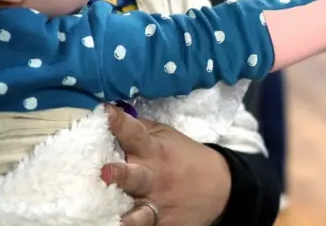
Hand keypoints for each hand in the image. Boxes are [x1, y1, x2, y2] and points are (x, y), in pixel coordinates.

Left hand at [101, 105, 230, 225]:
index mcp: (154, 150)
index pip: (135, 133)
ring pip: (137, 214)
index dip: (120, 122)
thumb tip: (111, 116)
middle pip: (133, 177)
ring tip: (116, 219)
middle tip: (105, 173)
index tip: (106, 113)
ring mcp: (157, 205)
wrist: (220, 187)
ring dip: (126, 216)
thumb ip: (140, 129)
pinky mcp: (162, 225)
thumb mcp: (167, 136)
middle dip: (119, 175)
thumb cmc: (185, 157)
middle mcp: (153, 178)